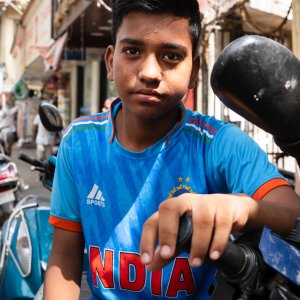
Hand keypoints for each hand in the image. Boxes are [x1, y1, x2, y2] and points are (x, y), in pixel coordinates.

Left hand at [139, 193, 256, 270]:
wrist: (233, 209)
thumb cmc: (202, 222)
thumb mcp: (184, 235)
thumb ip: (169, 250)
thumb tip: (150, 266)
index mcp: (172, 209)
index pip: (153, 221)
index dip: (147, 240)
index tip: (146, 261)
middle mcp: (186, 201)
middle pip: (170, 208)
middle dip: (167, 232)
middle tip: (168, 255)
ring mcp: (206, 202)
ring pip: (200, 220)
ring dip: (197, 244)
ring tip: (195, 263)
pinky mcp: (226, 206)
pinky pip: (222, 223)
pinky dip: (217, 242)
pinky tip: (214, 255)